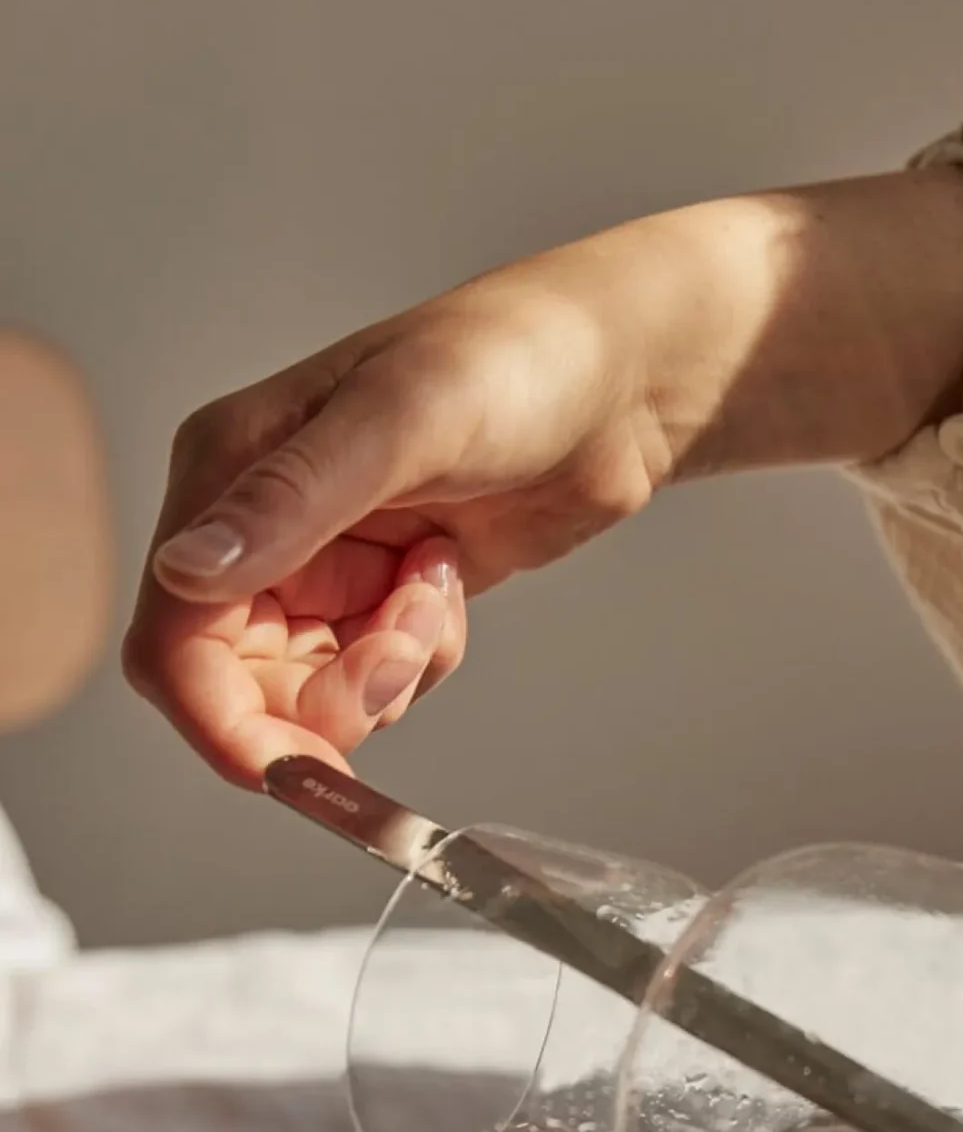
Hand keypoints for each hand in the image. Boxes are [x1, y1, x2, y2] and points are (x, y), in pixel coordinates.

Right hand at [122, 169, 962, 786]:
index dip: (217, 719)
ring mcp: (321, 566)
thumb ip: (292, 501)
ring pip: (310, 692)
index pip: (175, 633)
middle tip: (407, 645)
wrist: (618, 381)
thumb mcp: (403, 421)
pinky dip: (416, 661)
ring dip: (383, 672)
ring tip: (439, 588)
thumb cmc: (513, 361)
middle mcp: (258, 525)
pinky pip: (373, 681)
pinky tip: (452, 583)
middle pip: (236, 684)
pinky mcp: (381, 598)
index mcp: (227, 468)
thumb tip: (186, 569)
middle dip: (326, 694)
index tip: (289, 770)